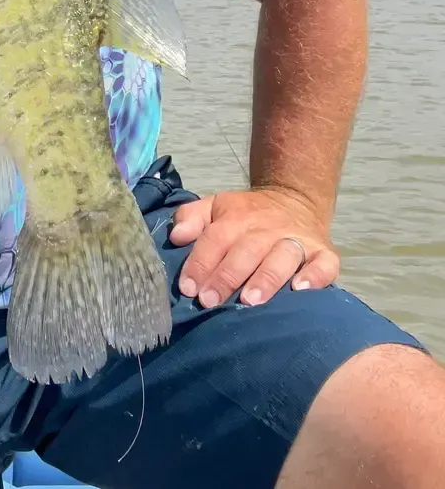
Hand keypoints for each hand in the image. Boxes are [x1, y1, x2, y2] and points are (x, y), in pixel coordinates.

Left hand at [168, 187, 339, 307]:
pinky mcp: (324, 252)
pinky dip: (315, 276)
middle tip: (210, 301)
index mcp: (237, 217)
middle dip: (227, 276)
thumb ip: (191, 217)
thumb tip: (176, 237)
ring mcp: (297, 239)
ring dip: (267, 278)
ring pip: (283, 256)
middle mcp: (267, 228)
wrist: (294, 199)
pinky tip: (301, 291)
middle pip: (246, 250)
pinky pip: (324, 264)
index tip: (188, 288)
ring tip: (251, 301)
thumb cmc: (247, 215)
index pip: (215, 238)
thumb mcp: (215, 207)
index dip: (200, 263)